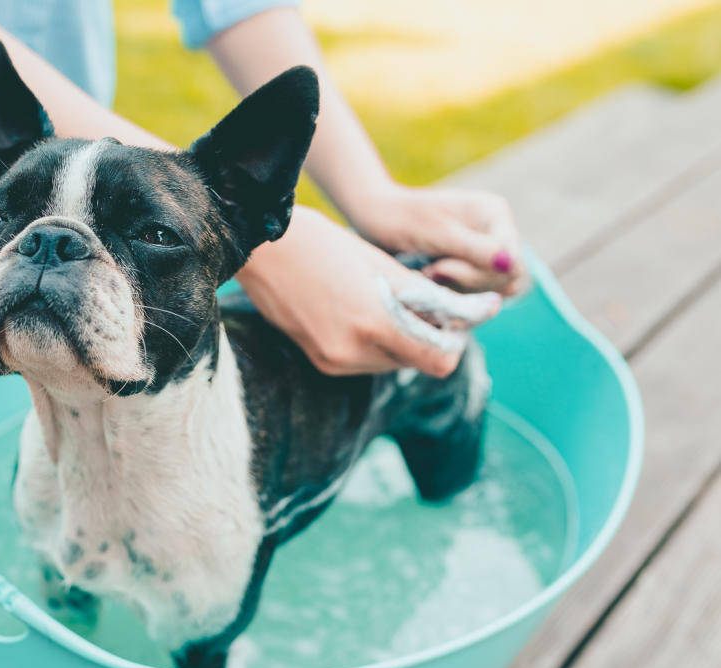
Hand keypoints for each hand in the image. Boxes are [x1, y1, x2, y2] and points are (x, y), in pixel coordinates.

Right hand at [236, 208, 501, 377]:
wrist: (261, 250)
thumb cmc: (323, 245)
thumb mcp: (382, 266)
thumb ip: (425, 296)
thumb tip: (465, 315)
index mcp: (374, 324)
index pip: (439, 360)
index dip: (454, 342)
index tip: (461, 318)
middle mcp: (353, 351)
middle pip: (416, 362)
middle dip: (428, 337)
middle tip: (431, 304)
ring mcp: (334, 360)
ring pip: (391, 363)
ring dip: (401, 340)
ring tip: (392, 304)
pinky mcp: (320, 360)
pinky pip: (364, 361)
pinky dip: (375, 342)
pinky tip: (366, 312)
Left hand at [345, 183, 528, 296]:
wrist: (374, 219)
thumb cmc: (402, 218)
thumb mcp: (437, 232)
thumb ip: (474, 248)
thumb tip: (511, 263)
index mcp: (493, 214)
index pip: (514, 259)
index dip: (486, 273)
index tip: (443, 267)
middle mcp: (494, 234)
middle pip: (505, 279)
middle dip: (466, 280)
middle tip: (431, 270)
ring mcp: (482, 254)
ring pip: (490, 290)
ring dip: (457, 288)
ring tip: (427, 273)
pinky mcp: (467, 271)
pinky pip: (473, 295)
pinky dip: (451, 293)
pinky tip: (428, 281)